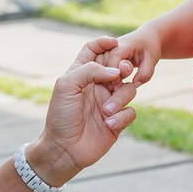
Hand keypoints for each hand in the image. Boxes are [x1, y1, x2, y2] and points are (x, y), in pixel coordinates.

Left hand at [29, 39, 137, 180]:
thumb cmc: (61, 116)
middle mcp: (97, 86)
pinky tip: (108, 125)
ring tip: (106, 112)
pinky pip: (131, 112)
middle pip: (118, 67)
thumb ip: (90, 70)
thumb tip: (116, 71)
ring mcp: (109, 103)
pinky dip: (122, 117)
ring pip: (129, 89)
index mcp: (81, 74)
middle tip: (120, 75)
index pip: (94, 51)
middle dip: (122, 69)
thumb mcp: (67, 85)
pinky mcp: (118, 120)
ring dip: (120, 99)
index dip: (104, 43)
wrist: (65, 149)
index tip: (115, 42)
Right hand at [104, 27, 160, 89]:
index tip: (117, 86)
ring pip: (98, 64)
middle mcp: (112, 46)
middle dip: (106, 75)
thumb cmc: (150, 48)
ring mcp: (107, 50)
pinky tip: (111, 85)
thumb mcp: (152, 60)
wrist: (147, 38)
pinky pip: (99, 66)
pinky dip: (103, 75)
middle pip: (102, 61)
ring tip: (112, 88)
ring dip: (102, 76)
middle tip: (114, 90)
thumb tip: (134, 85)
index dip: (115, 72)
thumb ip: (145, 73)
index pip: (114, 56)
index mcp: (124, 44)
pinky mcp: (105, 56)